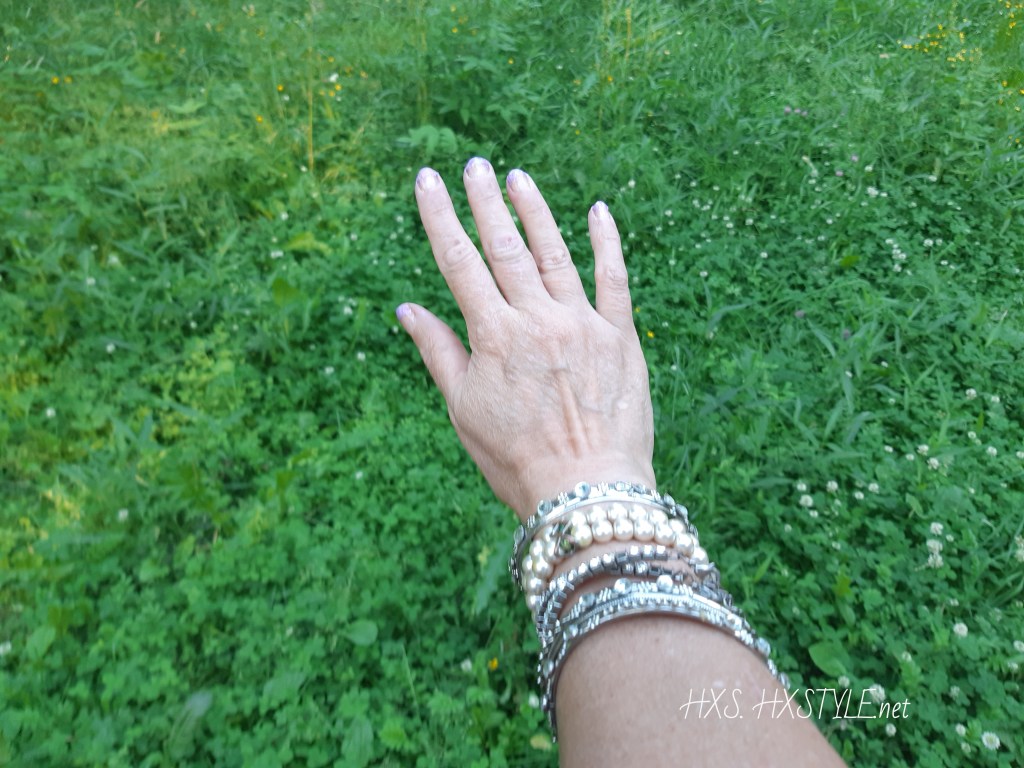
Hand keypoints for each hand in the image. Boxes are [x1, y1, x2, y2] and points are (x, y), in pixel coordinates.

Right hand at [398, 157, 654, 520]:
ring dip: (535, 212)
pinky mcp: (621, 337)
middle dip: (484, 203)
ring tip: (517, 177)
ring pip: (555, 254)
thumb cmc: (516, 459)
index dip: (441, 218)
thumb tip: (407, 309)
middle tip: (473, 165)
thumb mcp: (465, 410)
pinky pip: (614, 279)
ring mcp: (582, 324)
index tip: (428, 180)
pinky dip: (607, 243)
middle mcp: (537, 320)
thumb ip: (439, 353)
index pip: (459, 264)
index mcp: (493, 337)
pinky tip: (597, 211)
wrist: (586, 490)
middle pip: (505, 249)